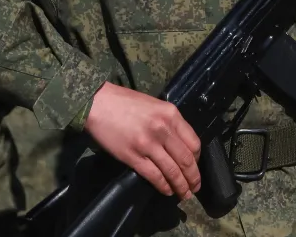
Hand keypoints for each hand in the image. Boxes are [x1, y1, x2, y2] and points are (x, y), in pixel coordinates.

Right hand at [83, 82, 201, 199]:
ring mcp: (148, 144)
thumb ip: (169, 122)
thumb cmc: (125, 101)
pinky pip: (154, 176)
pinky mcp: (133, 157)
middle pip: (186, 160)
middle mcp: (163, 129)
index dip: (197, 160)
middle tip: (194, 187)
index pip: (194, 143)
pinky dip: (163, 186)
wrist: (98, 103)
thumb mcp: (155, 105)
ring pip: (172, 171)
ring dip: (180, 186)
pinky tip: (166, 191)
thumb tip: (179, 144)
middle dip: (192, 178)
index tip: (195, 167)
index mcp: (171, 114)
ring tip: (184, 194)